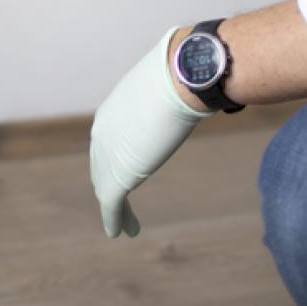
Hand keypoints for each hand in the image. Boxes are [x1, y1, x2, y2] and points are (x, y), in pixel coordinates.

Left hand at [89, 25, 209, 237]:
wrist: (180, 78)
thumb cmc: (184, 73)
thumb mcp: (176, 80)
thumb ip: (181, 88)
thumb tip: (206, 78)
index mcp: (114, 110)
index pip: (108, 140)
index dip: (112, 157)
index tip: (121, 169)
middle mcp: (103, 131)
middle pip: (100, 164)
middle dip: (107, 183)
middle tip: (116, 202)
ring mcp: (107, 154)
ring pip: (106, 186)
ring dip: (114, 207)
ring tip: (122, 225)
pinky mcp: (118, 175)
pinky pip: (112, 204)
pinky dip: (115, 220)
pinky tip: (120, 232)